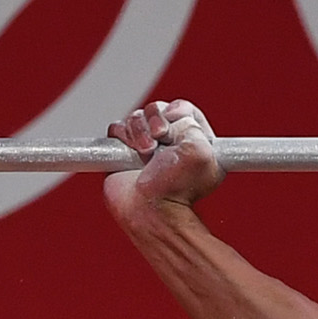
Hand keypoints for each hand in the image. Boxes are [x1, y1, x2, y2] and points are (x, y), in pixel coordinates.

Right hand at [104, 97, 223, 228]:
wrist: (150, 209)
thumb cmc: (177, 189)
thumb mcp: (200, 148)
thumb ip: (190, 122)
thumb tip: (171, 115)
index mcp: (194, 143)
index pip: (184, 109)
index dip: (178, 111)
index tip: (176, 123)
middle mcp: (169, 144)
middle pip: (158, 109)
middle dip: (157, 117)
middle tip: (160, 136)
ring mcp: (145, 148)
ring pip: (136, 116)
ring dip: (140, 129)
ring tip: (146, 151)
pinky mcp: (122, 154)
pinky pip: (118, 129)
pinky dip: (123, 135)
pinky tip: (133, 152)